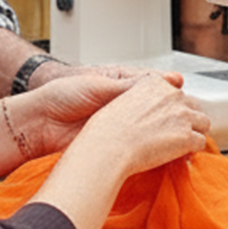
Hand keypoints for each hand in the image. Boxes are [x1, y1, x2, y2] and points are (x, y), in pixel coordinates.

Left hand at [17, 70, 186, 155]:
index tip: (180, 87)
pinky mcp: (114, 141)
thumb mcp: (98, 85)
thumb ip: (128, 86)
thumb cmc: (62, 93)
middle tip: (187, 111)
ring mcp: (119, 122)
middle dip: (171, 109)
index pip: (151, 82)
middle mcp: (122, 102)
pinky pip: (138, 142)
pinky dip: (151, 145)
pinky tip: (161, 146)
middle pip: (155, 104)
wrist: (40, 120)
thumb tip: (160, 82)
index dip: (167, 86)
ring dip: (164, 128)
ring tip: (180, 129)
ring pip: (149, 125)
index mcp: (119, 83)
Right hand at [73, 76, 211, 178]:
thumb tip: (145, 110)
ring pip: (203, 122)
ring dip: (195, 132)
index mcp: (155, 83)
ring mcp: (182, 115)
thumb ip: (137, 98)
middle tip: (175, 132)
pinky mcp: (187, 137)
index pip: (175, 91)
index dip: (172, 107)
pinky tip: (182, 155)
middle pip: (192, 105)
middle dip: (187, 118)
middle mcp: (172, 95)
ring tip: (182, 143)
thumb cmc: (106, 129)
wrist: (108, 147)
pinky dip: (192, 150)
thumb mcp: (119, 100)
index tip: (166, 117)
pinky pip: (200, 142)